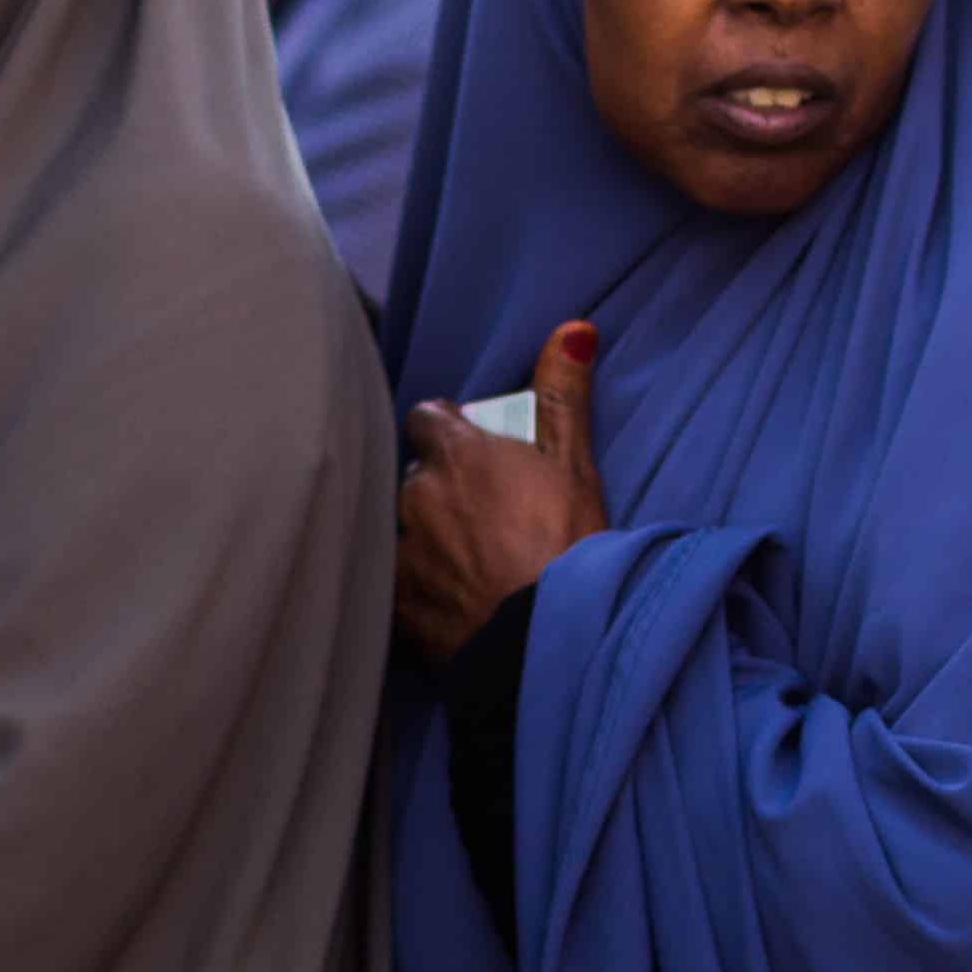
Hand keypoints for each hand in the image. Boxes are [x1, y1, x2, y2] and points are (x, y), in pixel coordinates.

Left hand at [394, 322, 607, 665]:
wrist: (548, 642)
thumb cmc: (569, 548)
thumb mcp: (574, 465)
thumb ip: (562, 395)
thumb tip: (572, 329)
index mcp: (456, 456)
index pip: (428, 420)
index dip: (448, 432)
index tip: (473, 450)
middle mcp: (416, 495)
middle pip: (417, 477)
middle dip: (441, 488)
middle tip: (484, 515)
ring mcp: (400, 550)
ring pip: (404, 529)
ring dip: (428, 537)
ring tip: (470, 563)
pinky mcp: (397, 604)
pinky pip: (398, 583)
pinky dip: (420, 587)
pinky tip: (452, 601)